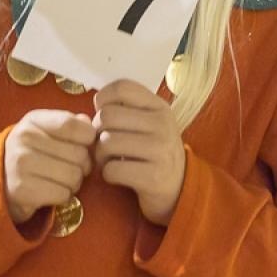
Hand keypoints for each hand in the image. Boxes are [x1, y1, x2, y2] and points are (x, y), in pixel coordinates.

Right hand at [2, 110, 95, 224]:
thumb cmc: (30, 152)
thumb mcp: (44, 130)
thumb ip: (69, 124)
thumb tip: (89, 124)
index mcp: (34, 120)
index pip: (73, 125)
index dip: (87, 138)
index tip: (83, 145)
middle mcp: (25, 138)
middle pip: (79, 154)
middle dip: (81, 165)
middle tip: (70, 168)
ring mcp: (22, 163)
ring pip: (74, 176)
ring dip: (73, 183)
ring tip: (61, 180)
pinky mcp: (23, 188)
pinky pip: (63, 194)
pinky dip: (63, 196)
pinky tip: (52, 191)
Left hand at [92, 80, 185, 225]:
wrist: (179, 188)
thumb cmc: (153, 151)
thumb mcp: (149, 122)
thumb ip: (126, 108)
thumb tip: (97, 103)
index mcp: (159, 107)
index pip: (122, 88)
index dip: (103, 99)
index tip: (103, 114)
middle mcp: (163, 124)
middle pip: (106, 116)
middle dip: (97, 132)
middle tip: (105, 144)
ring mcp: (160, 150)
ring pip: (106, 142)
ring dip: (100, 155)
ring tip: (111, 160)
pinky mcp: (153, 177)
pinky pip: (111, 169)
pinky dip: (108, 174)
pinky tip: (119, 175)